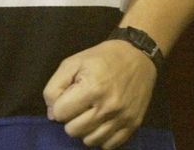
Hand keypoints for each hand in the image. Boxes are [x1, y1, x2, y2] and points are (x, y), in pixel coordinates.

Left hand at [43, 40, 157, 148]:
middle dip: (73, 118)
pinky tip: (105, 122)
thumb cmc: (104, 57)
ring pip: (89, 141)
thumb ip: (54, 88)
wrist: (141, 54)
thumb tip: (53, 115)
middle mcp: (109, 106)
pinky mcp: (134, 123)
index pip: (59, 113)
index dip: (62, 104)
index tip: (73, 94)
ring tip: (94, 113)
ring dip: (87, 129)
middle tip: (84, 104)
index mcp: (93, 87)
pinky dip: (104, 136)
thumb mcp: (73, 62)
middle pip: (72, 130)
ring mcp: (123, 116)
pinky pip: (109, 145)